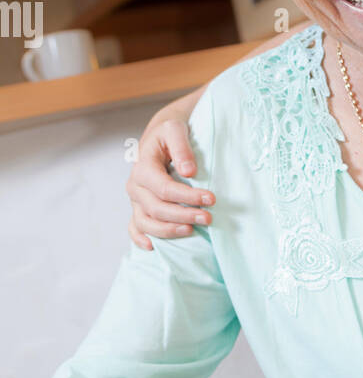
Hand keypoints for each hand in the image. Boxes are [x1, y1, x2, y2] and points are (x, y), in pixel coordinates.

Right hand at [126, 111, 214, 250]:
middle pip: (157, 208)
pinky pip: (134, 227)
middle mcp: (135, 186)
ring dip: (168, 230)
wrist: (160, 137)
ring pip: (146, 222)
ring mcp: (135, 200)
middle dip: (184, 215)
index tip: (211, 199)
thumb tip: (189, 172)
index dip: (188, 197)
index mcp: (142, 167)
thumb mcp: (175, 130)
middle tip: (208, 218)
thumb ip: (181, 148)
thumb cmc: (169, 133)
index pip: (164, 189)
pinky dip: (140, 239)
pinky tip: (153, 247)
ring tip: (191, 231)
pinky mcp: (138, 207)